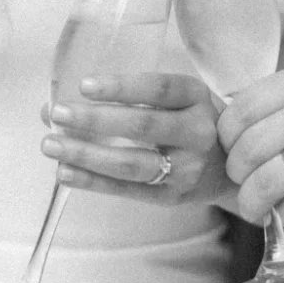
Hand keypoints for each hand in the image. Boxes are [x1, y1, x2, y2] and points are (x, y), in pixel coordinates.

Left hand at [40, 72, 235, 206]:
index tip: (84, 85)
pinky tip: (66, 172)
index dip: (121, 86)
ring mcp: (187, 168)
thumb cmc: (188, 121)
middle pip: (143, 125)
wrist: (232, 167)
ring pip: (132, 163)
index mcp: (195, 97)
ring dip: (87, 154)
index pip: (159, 88)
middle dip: (95, 120)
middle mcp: (197, 132)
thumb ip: (123, 96)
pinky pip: (128, 191)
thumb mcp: (174, 99)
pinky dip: (93, 182)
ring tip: (51, 144)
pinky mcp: (173, 197)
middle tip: (58, 113)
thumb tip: (52, 106)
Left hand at [217, 58, 283, 224]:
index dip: (226, 134)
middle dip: (236, 170)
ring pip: (264, 182)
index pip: (243, 106)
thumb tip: (233, 126)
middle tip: (242, 179)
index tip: (230, 146)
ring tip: (255, 205)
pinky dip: (283, 215)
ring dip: (251, 200)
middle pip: (247, 146)